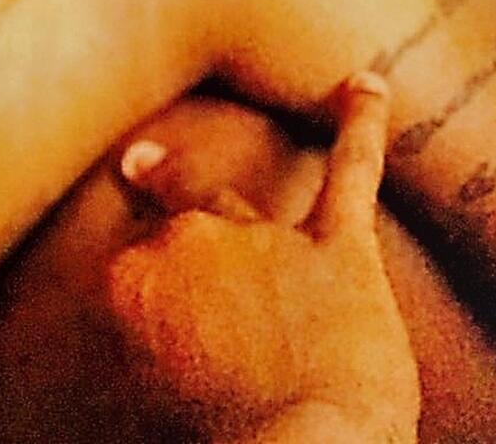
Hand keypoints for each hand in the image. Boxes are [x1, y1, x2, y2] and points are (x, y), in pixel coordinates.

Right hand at [107, 73, 419, 442]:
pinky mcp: (337, 247)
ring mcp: (263, 237)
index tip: (155, 314)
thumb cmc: (221, 439)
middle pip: (180, 223)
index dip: (147, 291)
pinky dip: (359, 125)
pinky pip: (350, 171)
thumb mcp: (145, 395)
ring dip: (236, 221)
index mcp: (134, 278)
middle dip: (187, 256)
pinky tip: (365, 86)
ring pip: (237, 202)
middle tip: (192, 285)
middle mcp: (189, 241)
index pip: (130, 262)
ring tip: (214, 193)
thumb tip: (144, 333)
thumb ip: (140, 340)